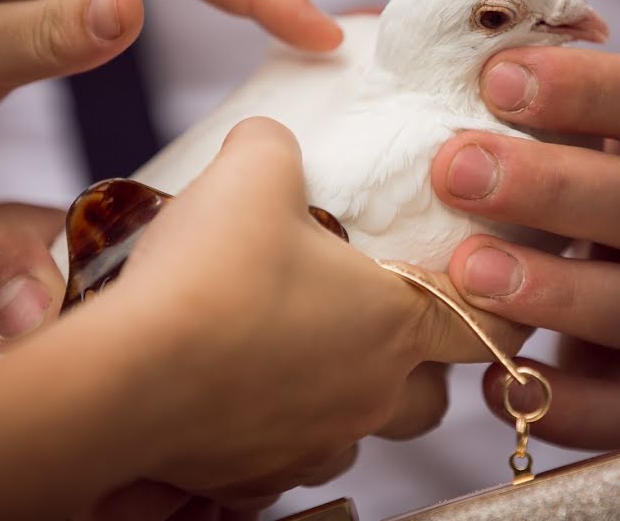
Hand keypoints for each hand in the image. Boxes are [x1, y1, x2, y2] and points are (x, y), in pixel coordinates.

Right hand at [0, 117, 522, 517]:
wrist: (127, 375)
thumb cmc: (209, 276)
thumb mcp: (252, 174)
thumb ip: (277, 148)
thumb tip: (270, 143)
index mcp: (390, 323)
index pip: (482, 323)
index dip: (493, 306)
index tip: (481, 295)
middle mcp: (365, 396)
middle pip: (429, 400)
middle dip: (419, 370)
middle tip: (381, 330)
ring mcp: (313, 443)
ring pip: (358, 433)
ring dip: (346, 401)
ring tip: (301, 360)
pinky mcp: (255, 476)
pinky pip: (288, 461)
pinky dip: (279, 433)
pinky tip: (241, 397)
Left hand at [432, 47, 619, 448]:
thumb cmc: (607, 176)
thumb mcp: (600, 125)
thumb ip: (537, 98)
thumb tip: (426, 57)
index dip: (585, 88)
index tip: (495, 78)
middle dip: (547, 188)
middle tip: (453, 170)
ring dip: (551, 291)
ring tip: (466, 273)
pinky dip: (568, 407)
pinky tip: (493, 384)